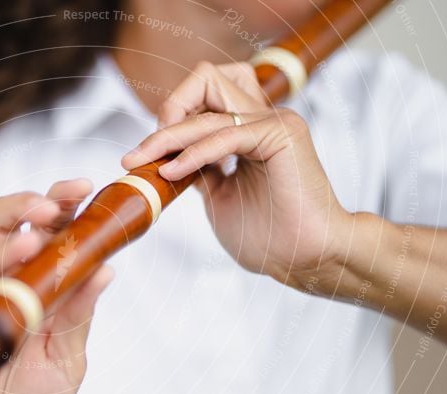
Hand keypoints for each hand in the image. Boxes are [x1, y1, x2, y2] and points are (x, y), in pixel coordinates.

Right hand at [0, 179, 113, 393]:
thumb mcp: (66, 363)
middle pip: (5, 230)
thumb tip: (106, 268)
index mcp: (40, 292)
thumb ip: (78, 316)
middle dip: (26, 210)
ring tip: (27, 248)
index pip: (48, 236)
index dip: (61, 207)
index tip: (81, 189)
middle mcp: (4, 290)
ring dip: (1, 250)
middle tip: (49, 211)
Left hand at [121, 61, 353, 288]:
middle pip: (206, 81)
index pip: (204, 97)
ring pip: (209, 108)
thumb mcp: (218, 197)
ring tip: (144, 162)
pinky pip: (225, 135)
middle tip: (142, 153)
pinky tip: (173, 172)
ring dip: (169, 136)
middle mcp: (262, 118)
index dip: (171, 118)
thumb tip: (168, 160)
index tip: (144, 155)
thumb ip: (199, 171)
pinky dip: (194, 153)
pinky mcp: (282, 134)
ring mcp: (274, 122)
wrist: (305, 258)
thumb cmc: (269, 237)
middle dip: (168, 113)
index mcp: (249, 129)